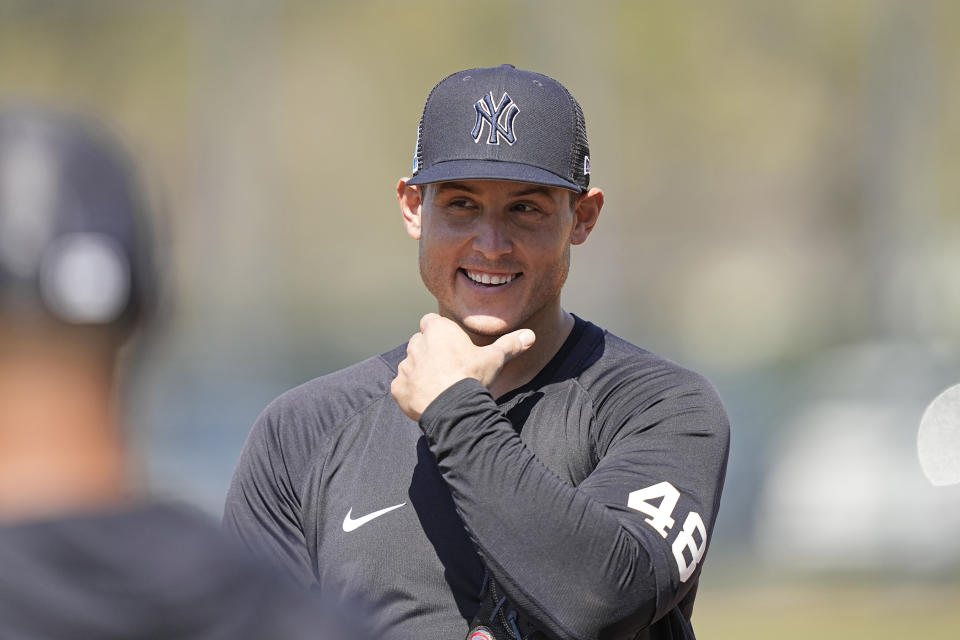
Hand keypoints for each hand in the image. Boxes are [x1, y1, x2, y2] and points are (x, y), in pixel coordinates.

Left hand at [391, 313, 534, 420]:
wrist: (453, 409)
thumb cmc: (472, 378)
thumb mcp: (495, 359)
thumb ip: (510, 345)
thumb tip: (531, 335)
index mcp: (437, 330)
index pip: (431, 322)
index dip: (440, 332)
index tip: (450, 344)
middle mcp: (416, 344)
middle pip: (420, 343)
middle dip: (430, 353)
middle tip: (447, 368)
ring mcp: (405, 366)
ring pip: (410, 365)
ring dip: (420, 372)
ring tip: (439, 386)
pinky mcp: (397, 387)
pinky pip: (402, 386)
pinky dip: (411, 392)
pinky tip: (427, 399)